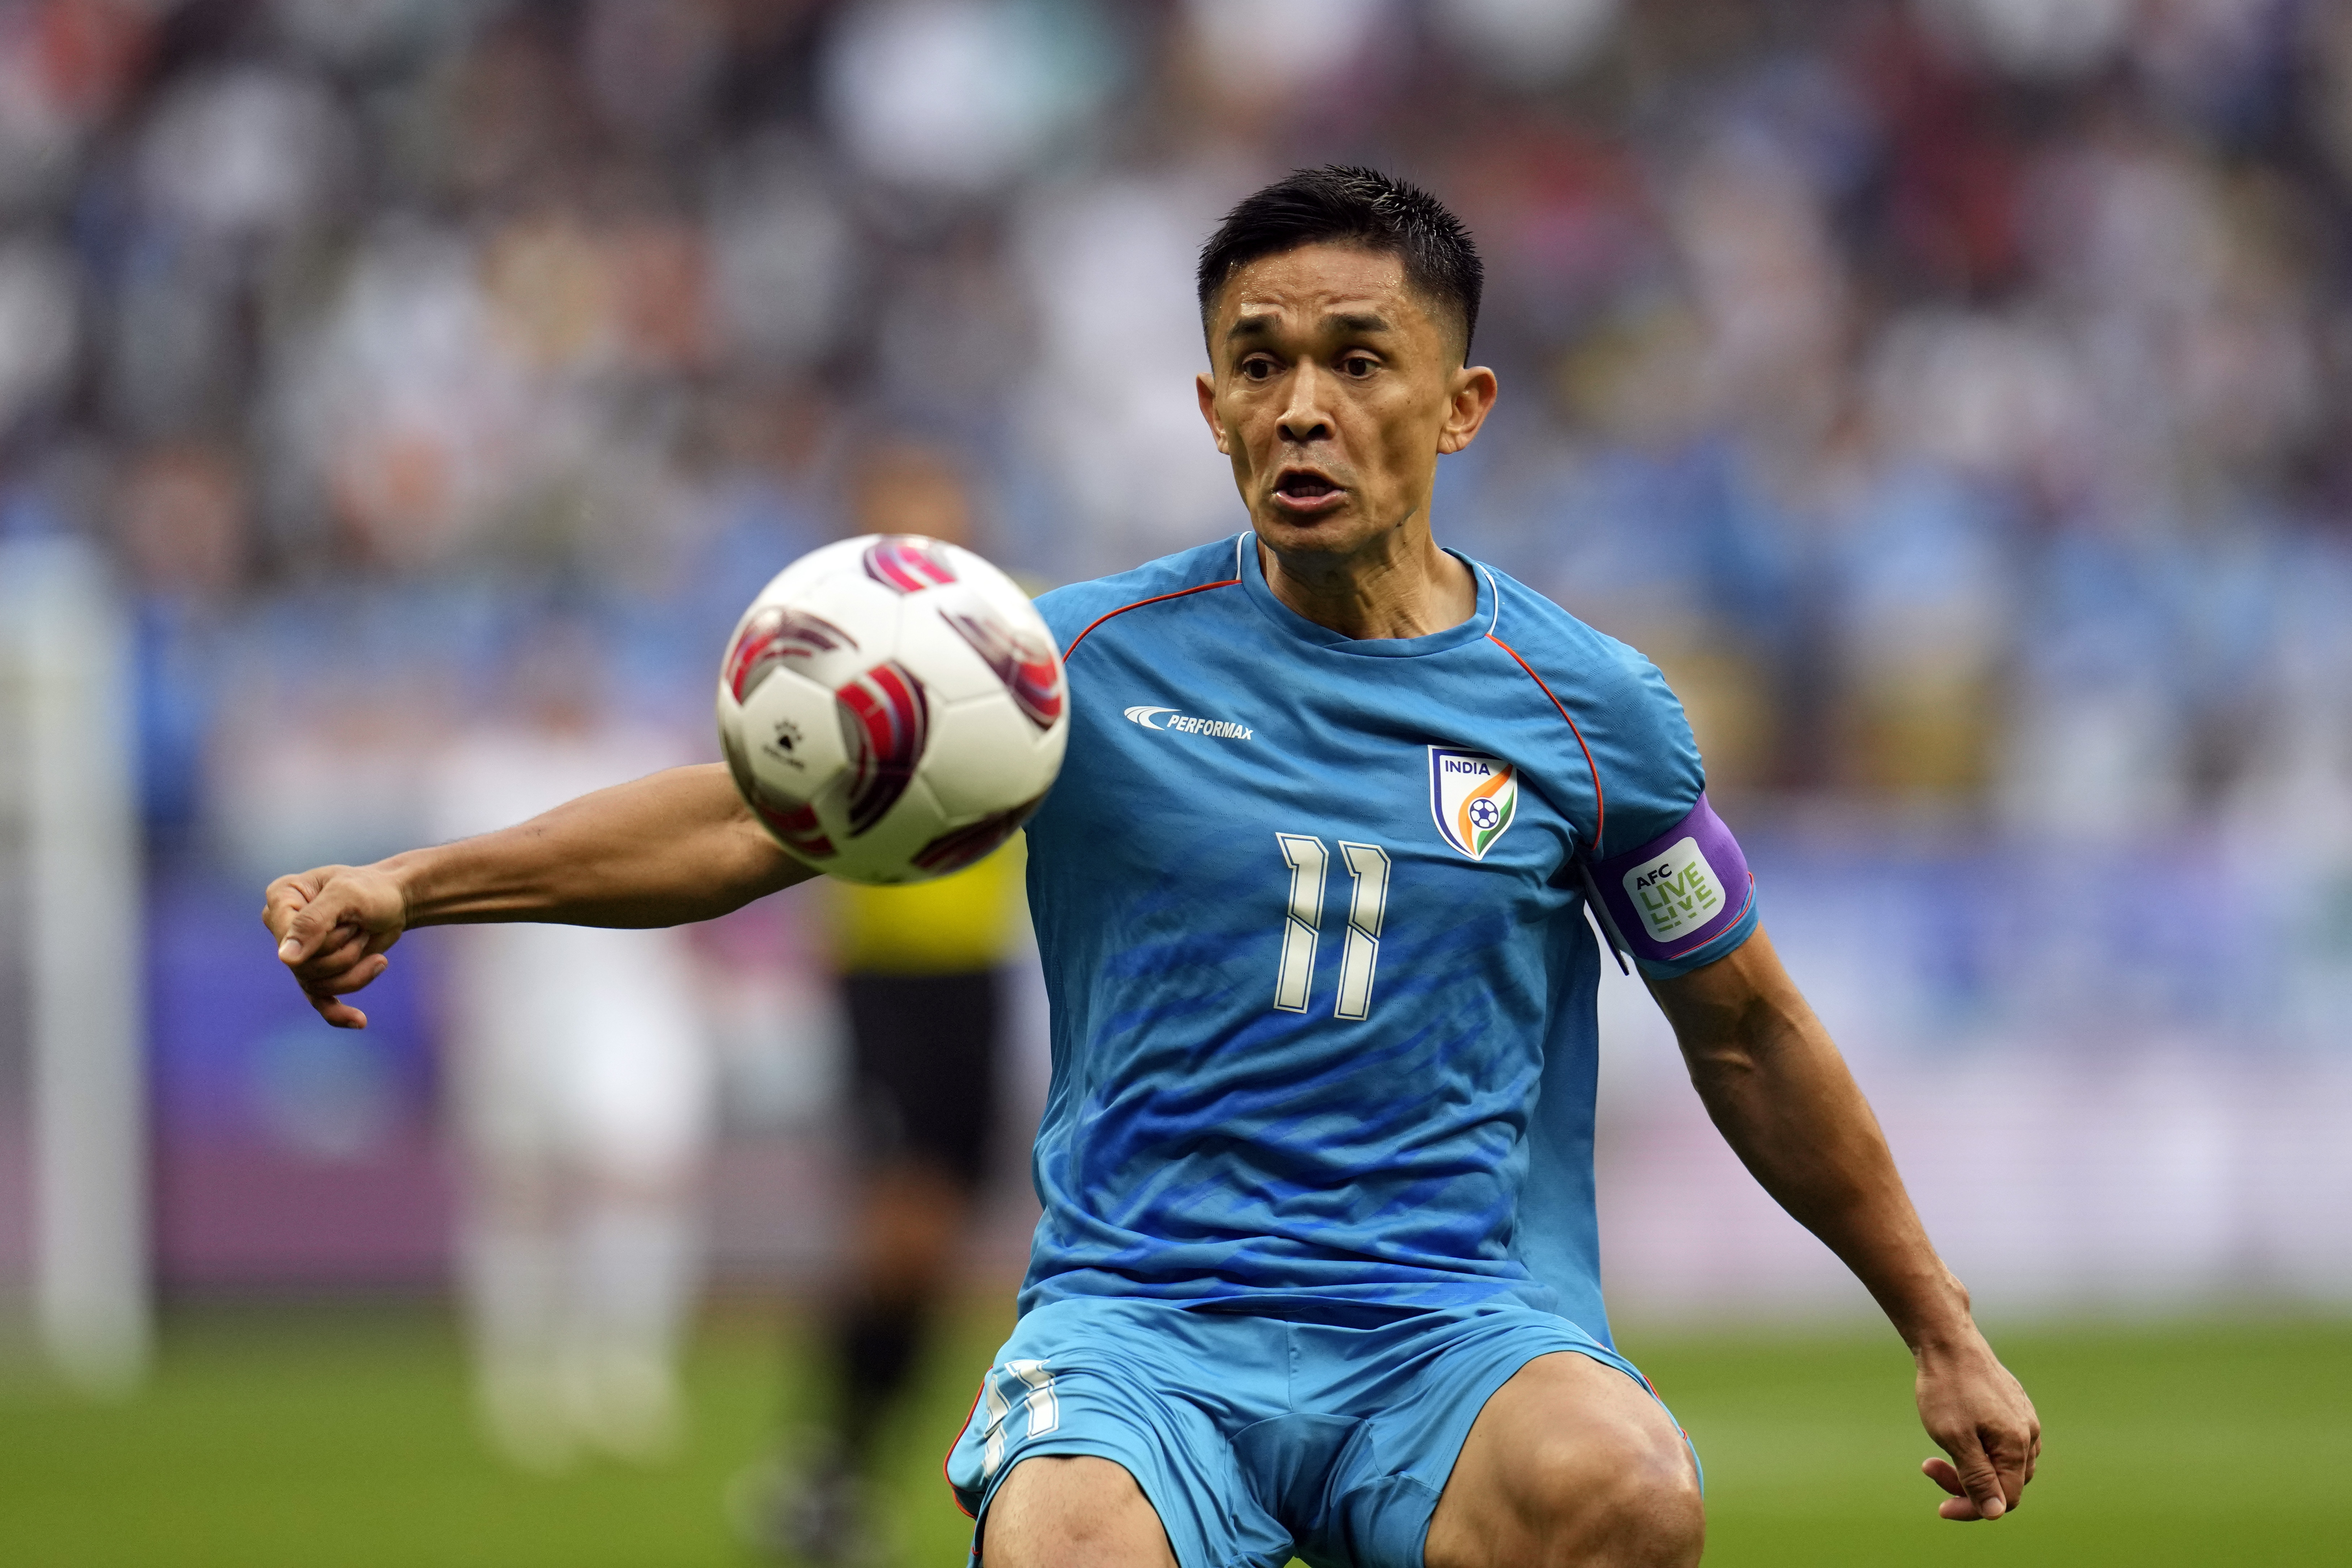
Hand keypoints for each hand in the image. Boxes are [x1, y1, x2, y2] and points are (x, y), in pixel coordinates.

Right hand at [261, 863, 408, 1028]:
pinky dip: (340, 1013)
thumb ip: (313, 922)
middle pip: (304, 967)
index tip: (351, 925)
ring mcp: (300, 955)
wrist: (395, 900)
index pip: (287, 939)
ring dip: (354, 969)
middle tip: (361, 928)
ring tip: (367, 940)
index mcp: (280, 899)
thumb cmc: (370, 889)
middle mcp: (283, 929)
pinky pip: (321, 1003)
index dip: (323, 941)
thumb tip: (285, 959)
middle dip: (344, 953)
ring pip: (317, 985)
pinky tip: (359, 1021)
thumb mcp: (346, 895)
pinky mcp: (319, 974)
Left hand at [1914, 1330, 2038, 1519]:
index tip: (1940, 1507)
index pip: (2006, 1498)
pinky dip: (1978, 1449)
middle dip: (1967, 1485)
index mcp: (2018, 1445)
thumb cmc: (1947, 1389)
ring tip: (1939, 1452)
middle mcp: (2029, 1434)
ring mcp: (2023, 1419)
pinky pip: (2001, 1443)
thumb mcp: (1955, 1439)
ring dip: (1971, 1467)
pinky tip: (1955, 1435)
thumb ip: (1978, 1478)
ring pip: (2003, 1463)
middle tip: (1930, 1466)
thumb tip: (1996, 1512)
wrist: (1947, 1342)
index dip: (1973, 1508)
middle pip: (2005, 1483)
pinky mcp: (2013, 1408)